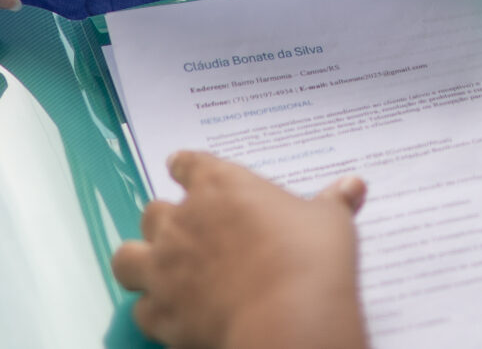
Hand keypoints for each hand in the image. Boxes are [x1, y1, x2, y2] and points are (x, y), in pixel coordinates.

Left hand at [112, 152, 369, 348]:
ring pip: (126, 257)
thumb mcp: (329, 222)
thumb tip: (354, 184)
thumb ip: (333, 201)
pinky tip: (171, 316)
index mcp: (219, 185)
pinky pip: (141, 310)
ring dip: (139, 262)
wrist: (288, 318)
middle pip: (152, 211)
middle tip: (187, 235)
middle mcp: (183, 220)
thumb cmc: (310, 258)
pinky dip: (154, 313)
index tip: (184, 169)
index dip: (185, 168)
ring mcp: (165, 267)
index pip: (187, 164)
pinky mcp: (161, 311)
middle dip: (165, 222)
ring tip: (156, 272)